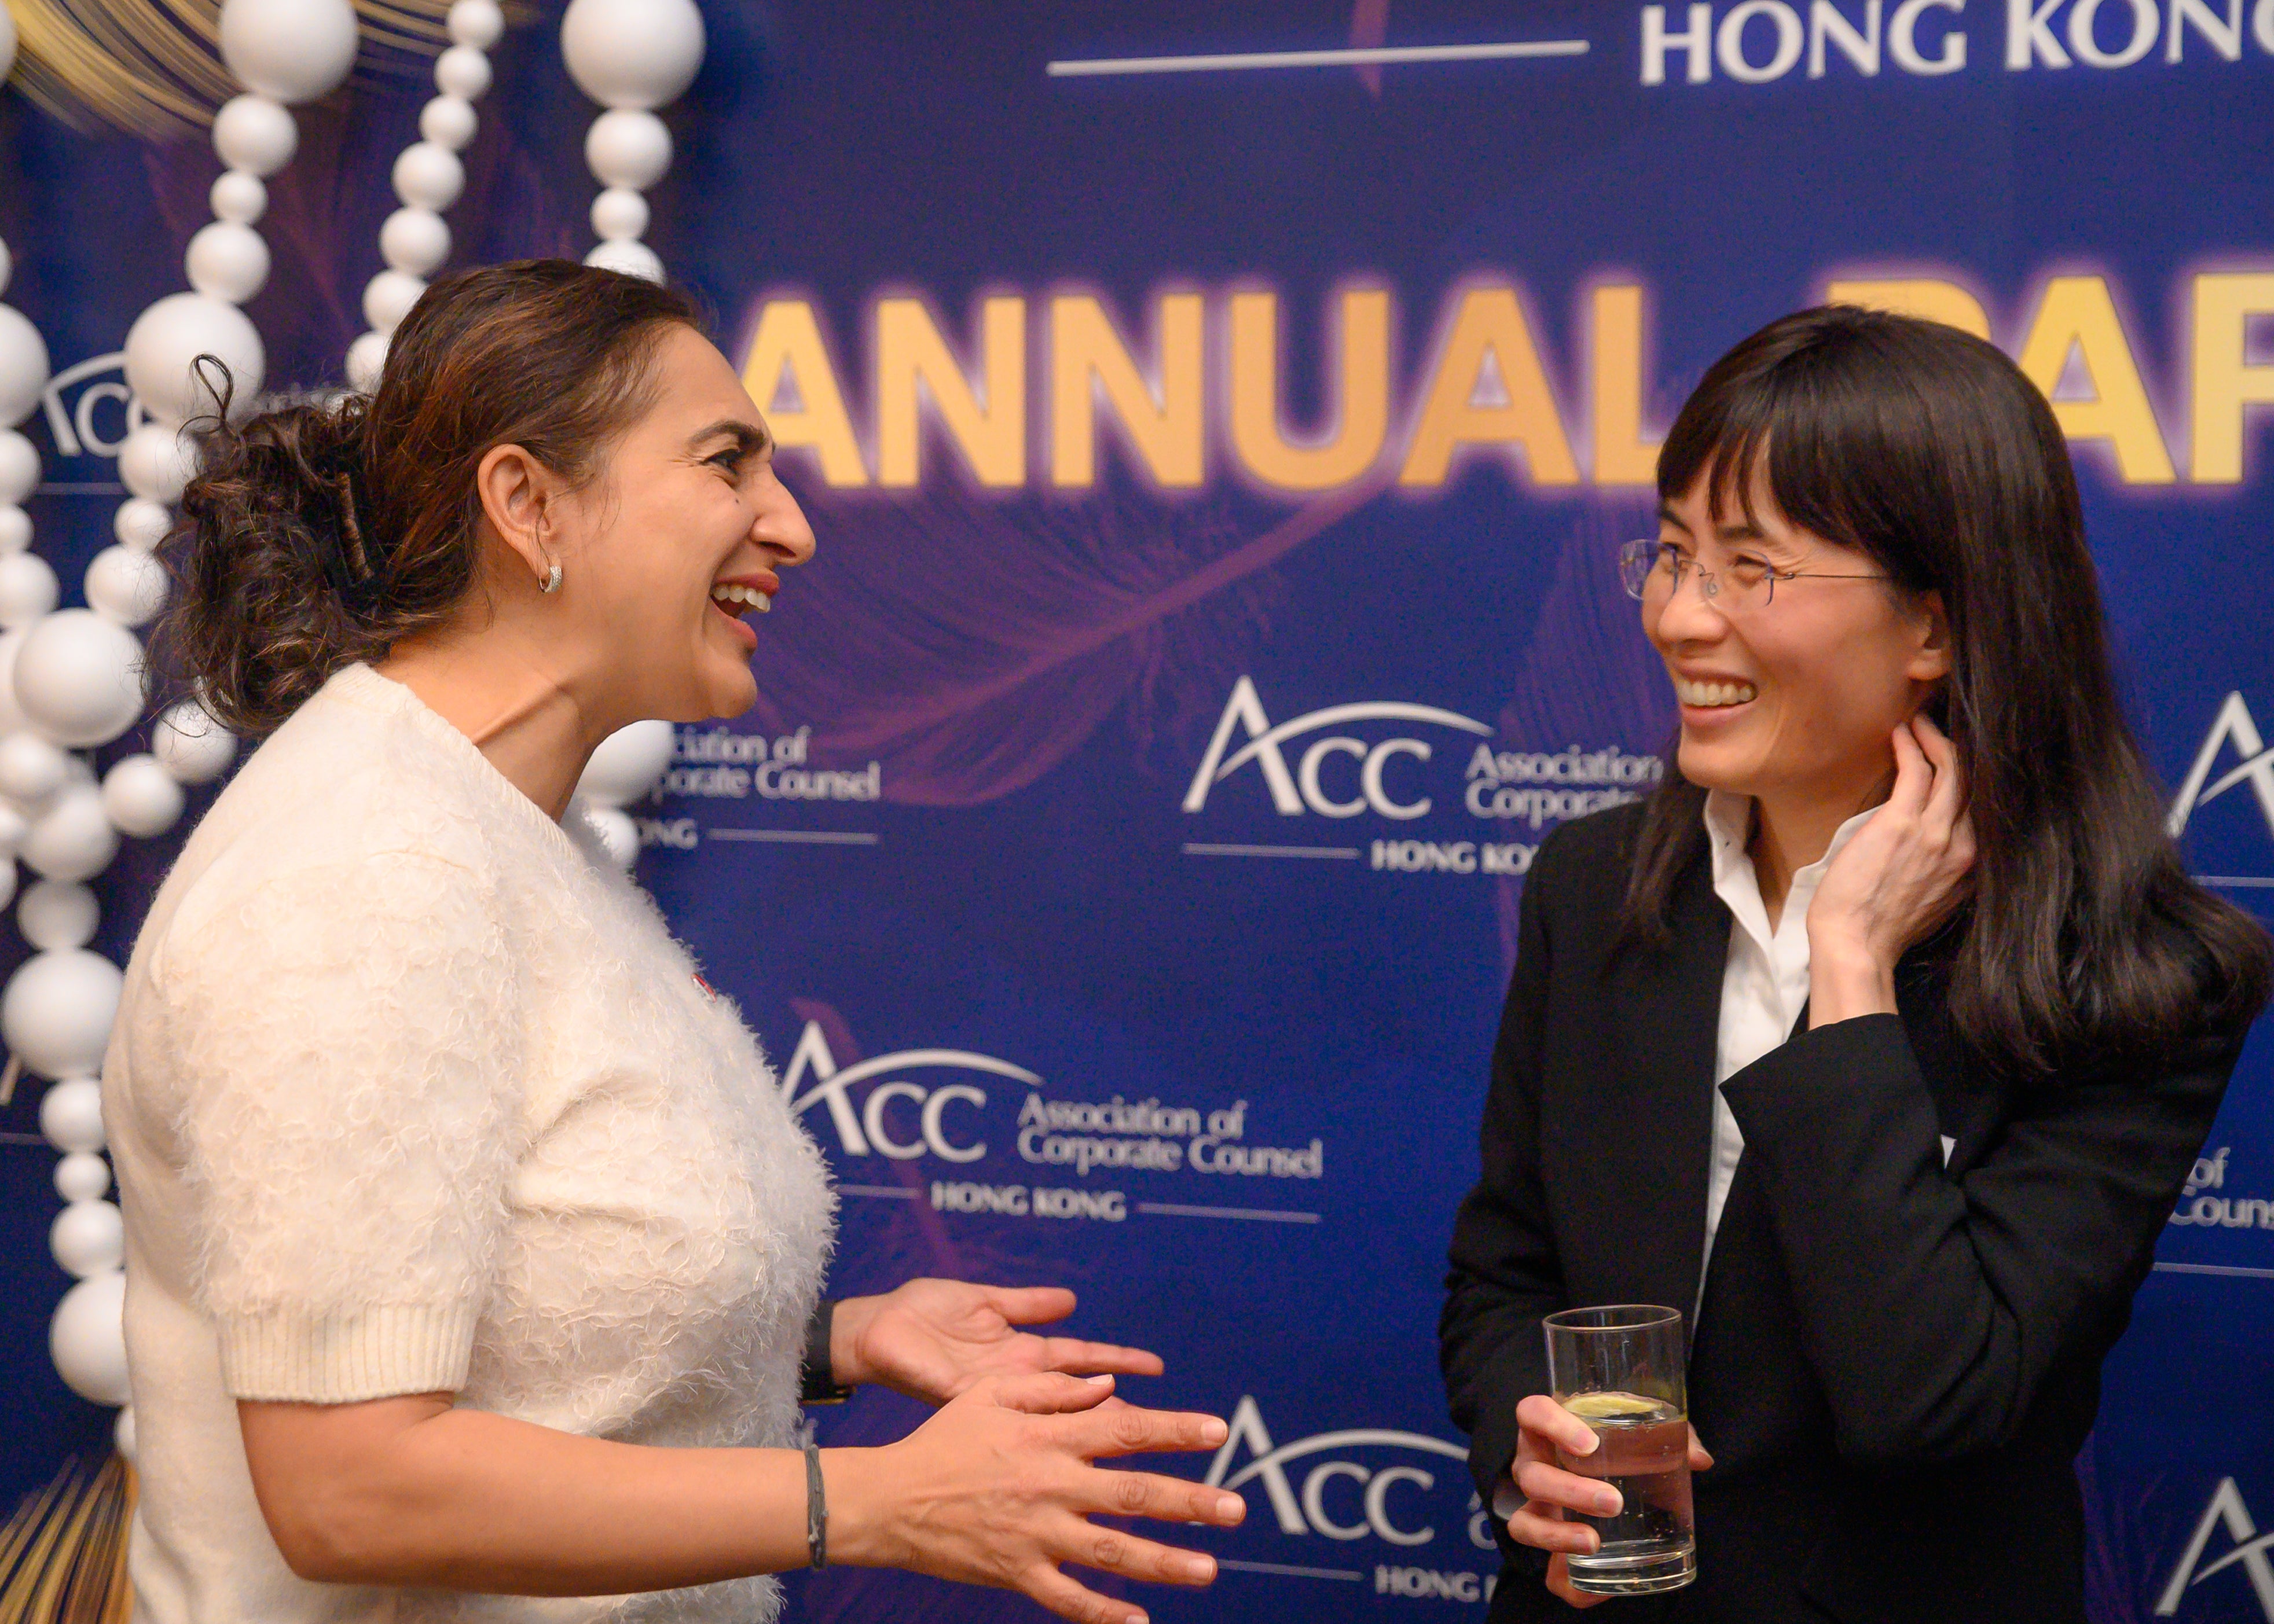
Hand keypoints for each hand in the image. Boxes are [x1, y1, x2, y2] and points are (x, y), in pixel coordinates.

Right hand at [830, 1372, 1243, 1623]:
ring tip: (1209, 1568)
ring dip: (1163, 1562)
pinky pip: (1068, 1601)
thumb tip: (1109, 1388)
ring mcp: (1035, 1534)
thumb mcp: (991, 1394)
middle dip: (1190, 1502)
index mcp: (1047, 1437)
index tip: (1218, 1431)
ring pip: (1111, 1551)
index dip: (1174, 1430)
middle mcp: (1050, 1485)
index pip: (1125, 1430)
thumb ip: (1053, 1390)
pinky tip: (1141, 1623)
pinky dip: (1104, 1615)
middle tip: (1236, 1508)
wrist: (888, 1500)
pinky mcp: (1017, 1574)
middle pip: (1133, 1494)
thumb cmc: (943, 1439)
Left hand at [833, 1280, 1165, 1405]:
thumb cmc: (921, 1313)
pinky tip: (1069, 1408)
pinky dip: (1040, 1406)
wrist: (874, 1329)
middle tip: (1159, 1419)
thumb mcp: (983, 1300)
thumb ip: (1026, 1303)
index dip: (1119, 1361)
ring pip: (1050, 1407)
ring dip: (1087, 1416)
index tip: (1158, 1367)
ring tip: (1129, 1427)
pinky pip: (1010, 1402)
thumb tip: (1072, 1299)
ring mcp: (993, 1391)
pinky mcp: (966, 1394)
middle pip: (1076, 1392)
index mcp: (1020, 1353)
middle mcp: (1014, 1378)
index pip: (1082, 1359)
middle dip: (1117, 1402)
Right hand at [1504, 1395, 1711, 1610]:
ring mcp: (1535, 1509)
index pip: (1533, 1413)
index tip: (1589, 1444)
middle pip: (1531, 1476)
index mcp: (1550, 1430)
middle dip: (1568, 1490)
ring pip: (1524, 1524)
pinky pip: (1548, 1573)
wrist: (1605, 1483)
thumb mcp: (1644, 1434)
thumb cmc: (1619, 1449)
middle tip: (1612, 1502)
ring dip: (1557, 1535)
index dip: (1552, 1425)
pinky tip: (1601, 1587)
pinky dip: (1568, 1584)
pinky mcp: (1551, 1550)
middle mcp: (1534, 1467)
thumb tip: (1700, 1460)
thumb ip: (1672, 1438)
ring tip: (1594, 1542)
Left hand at [1806, 713, 1976, 1024]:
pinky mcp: (1901, 824)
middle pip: (1976, 783)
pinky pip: (1917, 770)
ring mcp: (1935, 834)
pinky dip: (1911, 745)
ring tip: (1919, 722)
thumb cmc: (1882, 926)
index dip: (1975, 777)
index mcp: (1974, 867)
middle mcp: (1964, 847)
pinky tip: (1901, 731)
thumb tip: (1940, 849)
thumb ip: (1946, 872)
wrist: (1855, 944)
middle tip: (1938, 726)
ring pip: (1952, 770)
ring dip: (1936, 739)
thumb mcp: (1934, 901)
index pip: (1985, 808)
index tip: (1958, 758)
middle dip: (1960, 748)